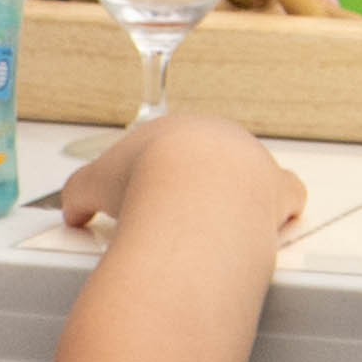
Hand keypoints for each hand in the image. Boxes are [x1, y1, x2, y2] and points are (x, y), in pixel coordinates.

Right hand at [56, 108, 304, 235]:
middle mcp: (223, 139)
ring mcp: (255, 163)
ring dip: (243, 198)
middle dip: (204, 187)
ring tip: (223, 228)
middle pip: (218, 161)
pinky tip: (265, 231)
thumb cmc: (142, 184)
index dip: (163, 175)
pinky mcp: (279, 192)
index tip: (155, 196)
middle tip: (186, 218)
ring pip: (254, 175)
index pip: (175, 149)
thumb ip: (79, 195)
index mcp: (180, 130)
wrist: (189, 197)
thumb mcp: (91, 185)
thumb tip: (74, 212)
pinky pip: (287, 200)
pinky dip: (278, 214)